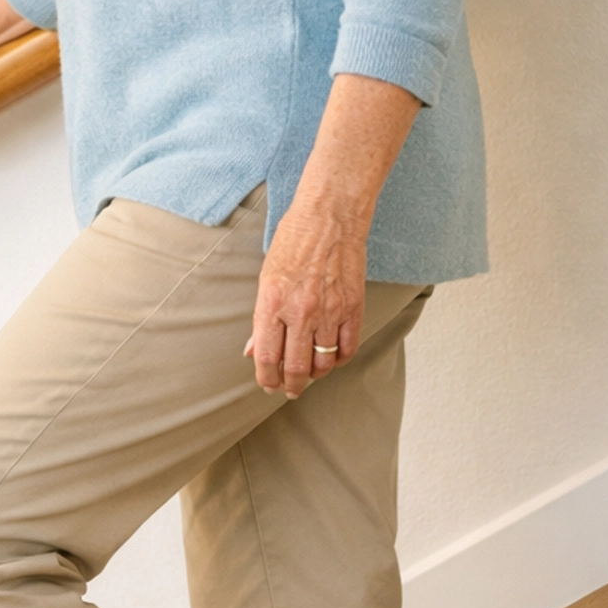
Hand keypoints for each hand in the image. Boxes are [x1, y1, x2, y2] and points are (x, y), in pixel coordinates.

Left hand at [246, 202, 368, 396]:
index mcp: (272, 302)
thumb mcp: (266, 278)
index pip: (267, 356)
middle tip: (289, 389)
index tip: (267, 384)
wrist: (329, 217)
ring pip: (323, 362)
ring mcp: (329, 311)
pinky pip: (347, 347)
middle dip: (290, 384)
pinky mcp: (353, 307)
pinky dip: (339, 359)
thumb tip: (254, 349)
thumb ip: (262, 318)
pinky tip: (332, 357)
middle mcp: (300, 311)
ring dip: (315, 374)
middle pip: (295, 366)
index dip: (266, 378)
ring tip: (310, 373)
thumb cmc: (294, 241)